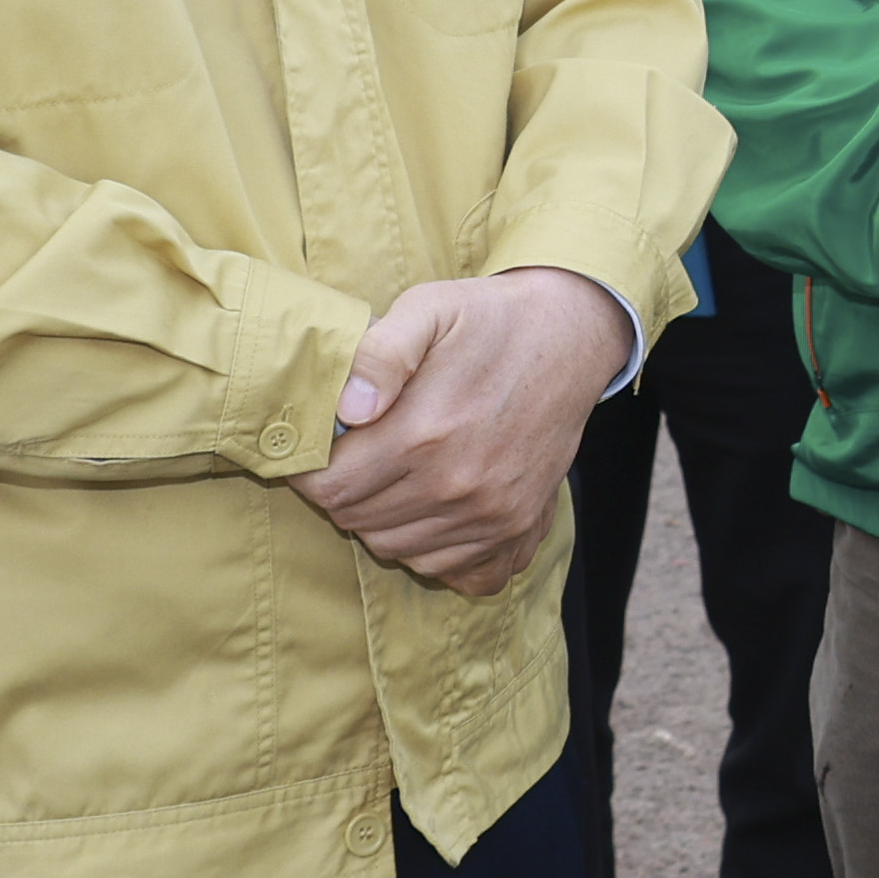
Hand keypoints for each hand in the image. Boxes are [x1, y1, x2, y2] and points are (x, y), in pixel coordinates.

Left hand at [287, 266, 631, 593]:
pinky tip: (428, 504)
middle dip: (342, 490)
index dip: (309, 470)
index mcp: (427, 433)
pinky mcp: (516, 528)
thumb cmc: (488, 321)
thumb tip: (346, 408)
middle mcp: (459, 485)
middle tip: (353, 454)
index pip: (331, 487)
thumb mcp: (429, 309)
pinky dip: (426, 546)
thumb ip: (380, 354)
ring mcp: (491, 514)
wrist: (569, 339)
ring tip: (390, 473)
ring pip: (395, 548)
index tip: (315, 448)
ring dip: (379, 518)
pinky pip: (446, 568)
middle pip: (357, 520)